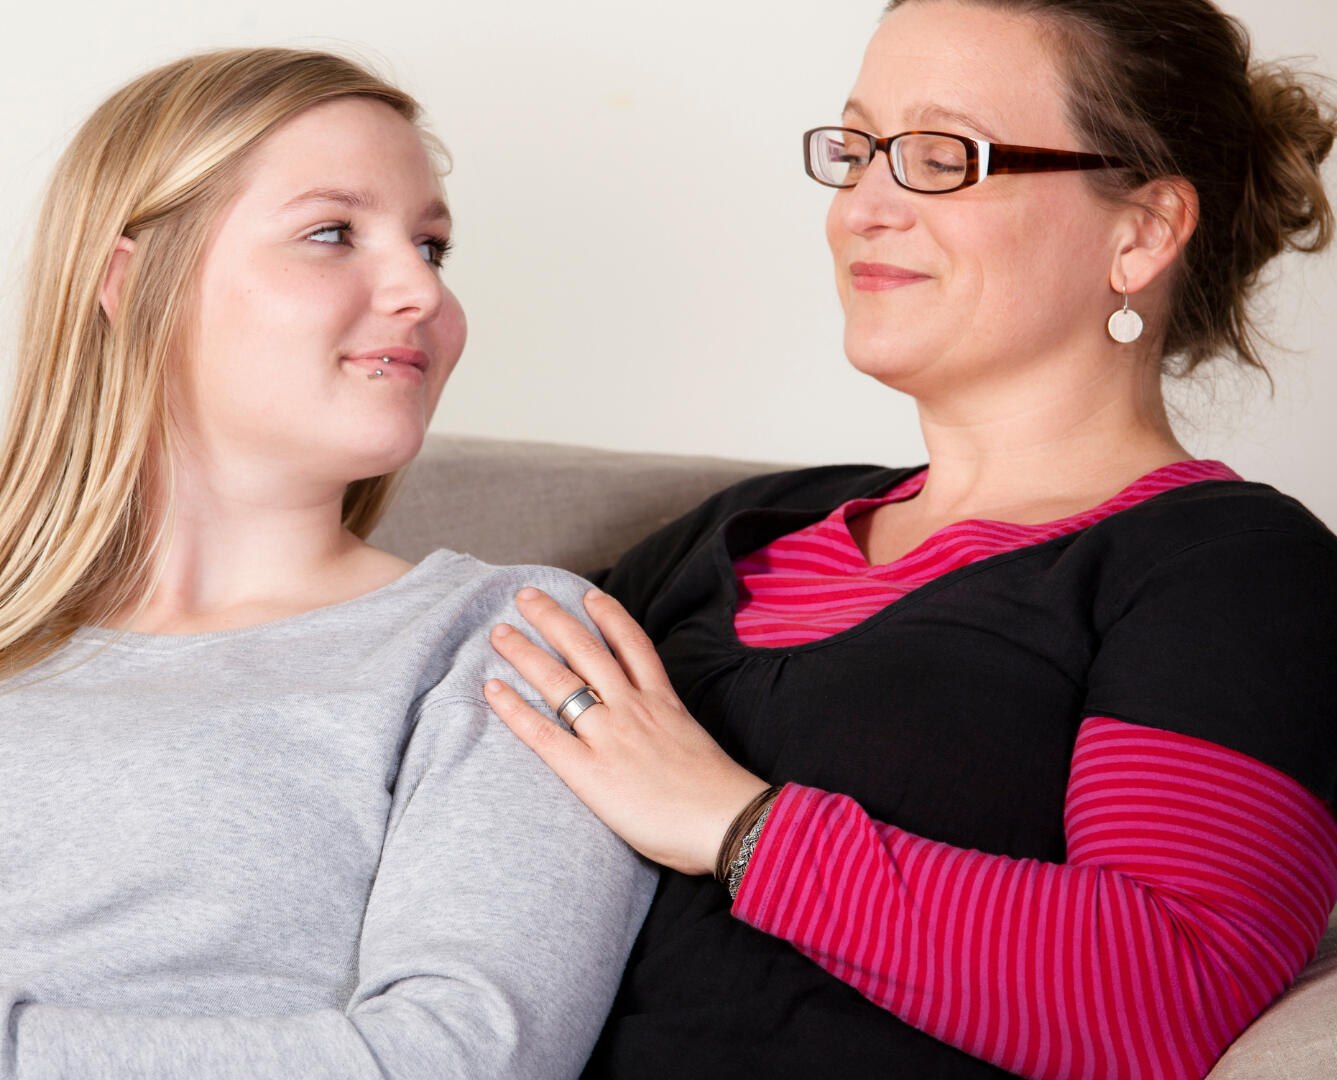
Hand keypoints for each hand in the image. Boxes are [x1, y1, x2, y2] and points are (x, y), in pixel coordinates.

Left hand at [484, 587, 769, 875]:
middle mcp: (633, 708)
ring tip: (500, 632)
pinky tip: (492, 690)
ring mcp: (610, 735)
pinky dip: (515, 708)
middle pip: (587, 650)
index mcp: (664, 701)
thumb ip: (671, 731)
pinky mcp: (590, 771)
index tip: (589, 596)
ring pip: (560, 681)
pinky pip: (544, 733)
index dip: (609, 616)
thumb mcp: (697, 745)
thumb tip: (660, 739)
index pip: (633, 645)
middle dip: (553, 619)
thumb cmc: (720, 796)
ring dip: (526, 652)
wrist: (728, 821)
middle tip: (527, 596)